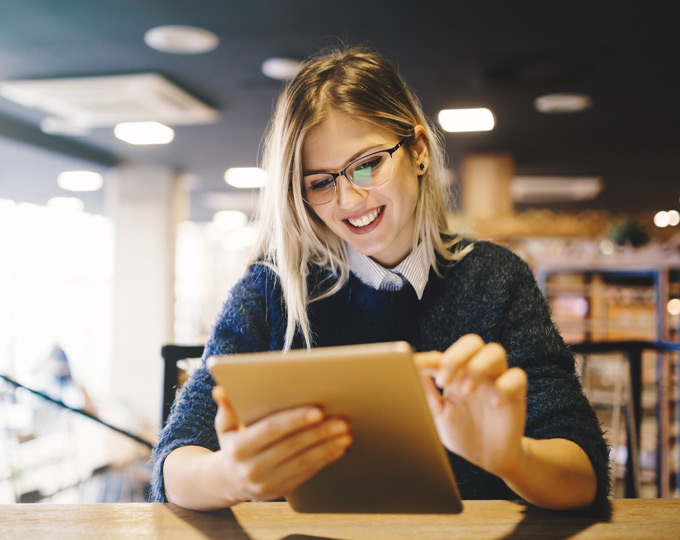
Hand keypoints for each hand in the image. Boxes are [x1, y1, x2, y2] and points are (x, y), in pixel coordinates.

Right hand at [211, 386, 352, 503]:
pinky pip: (308, 473)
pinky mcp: (282, 490)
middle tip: (341, 419)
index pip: (271, 430)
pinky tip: (339, 446)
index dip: (294, 420)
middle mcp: (252, 468)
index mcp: (238, 448)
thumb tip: (220, 390)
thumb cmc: (233, 443)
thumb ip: (227, 407)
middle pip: (292, 446)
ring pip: (304, 461)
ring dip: (328, 446)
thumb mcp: (225, 426)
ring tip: (346, 432)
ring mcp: (268, 483)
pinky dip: (326, 458)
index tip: (318, 410)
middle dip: (319, 432)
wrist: (230, 480)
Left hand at [416, 334, 526, 477]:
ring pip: (495, 351)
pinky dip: (504, 386)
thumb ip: (426, 393)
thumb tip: (409, 370)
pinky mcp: (516, 394)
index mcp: (455, 374)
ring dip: (478, 367)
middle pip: (471, 342)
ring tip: (467, 390)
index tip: (415, 365)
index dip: (429, 359)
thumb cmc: (461, 433)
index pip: (442, 357)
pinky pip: (517, 376)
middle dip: (456, 357)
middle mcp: (476, 372)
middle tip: (444, 381)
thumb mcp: (438, 414)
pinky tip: (494, 404)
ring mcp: (496, 380)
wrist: (488, 458)